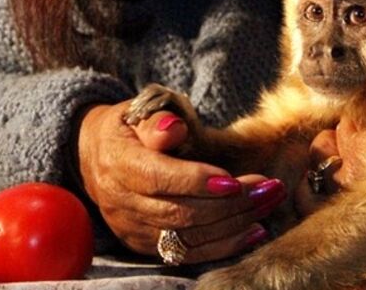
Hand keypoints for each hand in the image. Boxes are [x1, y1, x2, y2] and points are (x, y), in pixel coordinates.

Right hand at [77, 101, 282, 262]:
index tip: (234, 180)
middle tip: (269, 188)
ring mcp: (131, 228)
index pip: (157, 178)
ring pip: (187, 237)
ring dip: (234, 223)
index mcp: (117, 161)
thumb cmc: (129, 126)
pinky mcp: (144, 246)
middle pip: (179, 213)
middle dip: (230, 204)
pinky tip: (254, 230)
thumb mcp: (138, 109)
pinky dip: (224, 245)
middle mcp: (120, 201)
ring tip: (268, 203)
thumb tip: (174, 129)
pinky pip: (187, 254)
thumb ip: (156, 120)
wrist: (96, 155)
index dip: (195, 182)